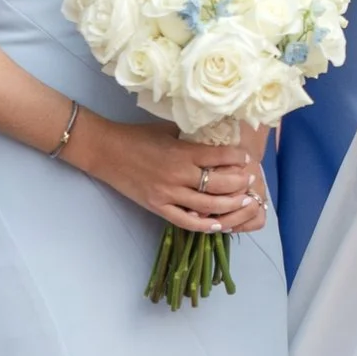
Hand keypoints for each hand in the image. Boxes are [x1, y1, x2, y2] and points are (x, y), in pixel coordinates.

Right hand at [67, 116, 266, 233]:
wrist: (106, 151)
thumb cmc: (138, 136)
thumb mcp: (169, 130)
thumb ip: (192, 137)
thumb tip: (218, 138)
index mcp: (182, 152)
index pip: (220, 157)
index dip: (238, 159)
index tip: (246, 158)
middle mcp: (178, 175)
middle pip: (219, 185)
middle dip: (239, 184)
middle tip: (250, 181)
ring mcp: (167, 194)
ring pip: (207, 206)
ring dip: (229, 206)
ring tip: (243, 202)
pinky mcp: (157, 207)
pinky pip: (185, 221)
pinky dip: (204, 225)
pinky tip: (218, 224)